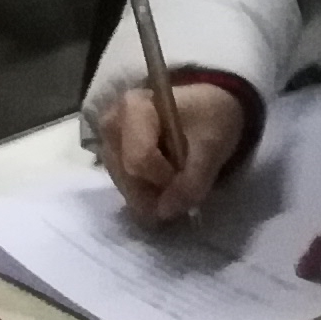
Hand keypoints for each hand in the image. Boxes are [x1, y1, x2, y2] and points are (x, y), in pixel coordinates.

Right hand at [92, 78, 248, 226]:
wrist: (208, 108)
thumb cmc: (209, 118)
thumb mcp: (211, 146)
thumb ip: (191, 182)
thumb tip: (164, 212)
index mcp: (134, 107)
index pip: (139, 159)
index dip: (164, 177)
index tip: (186, 170)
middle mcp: (112, 123)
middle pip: (128, 177)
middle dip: (157, 191)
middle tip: (183, 182)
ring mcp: (109, 143)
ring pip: (125, 187)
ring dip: (152, 195)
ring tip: (175, 179)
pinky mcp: (113, 158)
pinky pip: (125, 188)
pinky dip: (147, 194)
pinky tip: (164, 183)